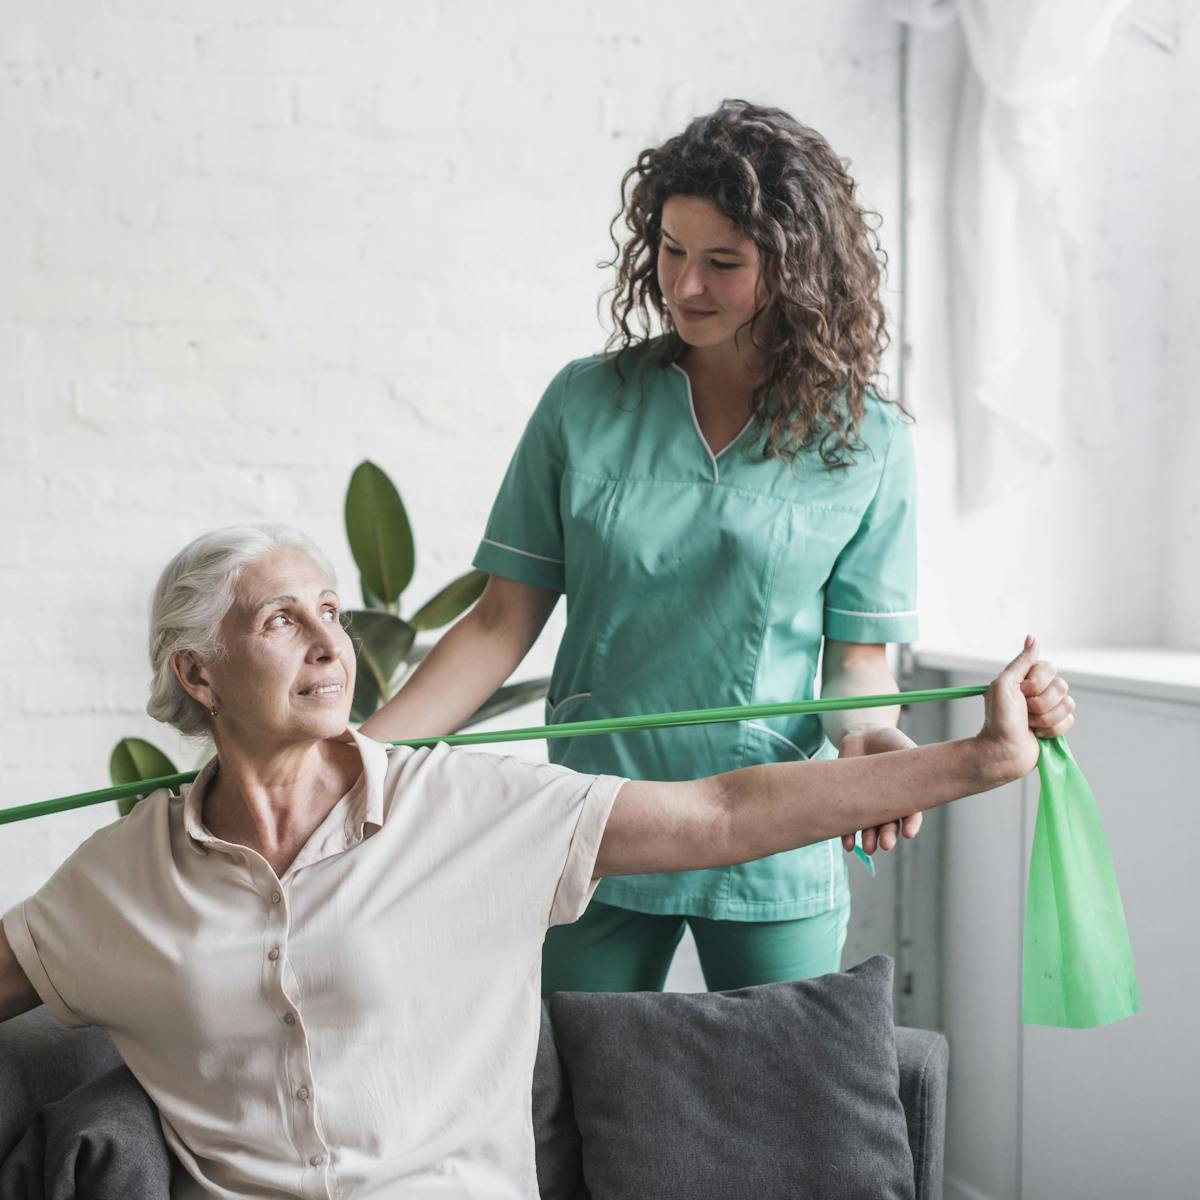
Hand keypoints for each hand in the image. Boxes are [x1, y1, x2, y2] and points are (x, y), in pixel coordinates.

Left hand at [837, 726, 922, 855]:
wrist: (865, 735)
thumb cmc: (892, 744)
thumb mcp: (906, 750)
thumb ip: (914, 761)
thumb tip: (928, 769)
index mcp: (908, 795)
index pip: (912, 814)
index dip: (911, 824)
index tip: (908, 832)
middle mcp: (890, 805)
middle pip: (890, 825)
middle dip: (888, 836)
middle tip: (886, 845)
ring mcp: (870, 805)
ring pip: (871, 827)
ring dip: (869, 839)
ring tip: (868, 848)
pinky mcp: (851, 802)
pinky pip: (850, 822)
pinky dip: (848, 835)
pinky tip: (847, 846)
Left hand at [977, 636, 1074, 782]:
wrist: (1002, 750)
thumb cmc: (998, 718)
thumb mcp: (1004, 684)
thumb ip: (1022, 662)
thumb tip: (1032, 637)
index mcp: (1026, 678)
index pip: (1049, 667)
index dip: (1036, 682)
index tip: (1020, 692)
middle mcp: (1040, 691)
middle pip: (1061, 686)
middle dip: (1040, 702)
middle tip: (1023, 711)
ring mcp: (1049, 709)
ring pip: (1068, 704)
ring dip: (1045, 717)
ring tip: (1028, 724)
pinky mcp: (1056, 726)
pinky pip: (1070, 720)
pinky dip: (1052, 729)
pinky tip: (1037, 734)